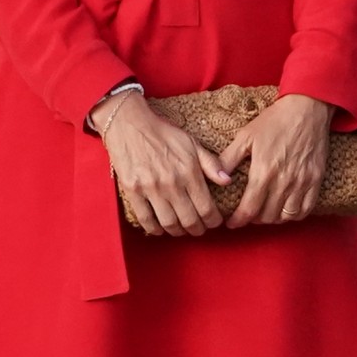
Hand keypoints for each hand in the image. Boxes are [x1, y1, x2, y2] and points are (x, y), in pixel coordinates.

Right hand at [96, 91, 229, 237]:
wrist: (129, 124)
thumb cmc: (162, 133)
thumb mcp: (192, 143)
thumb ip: (211, 163)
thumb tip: (228, 181)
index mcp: (189, 171)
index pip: (206, 208)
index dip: (213, 221)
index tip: (214, 222)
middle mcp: (171, 182)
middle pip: (189, 220)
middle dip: (198, 230)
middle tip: (199, 229)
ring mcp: (151, 188)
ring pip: (169, 223)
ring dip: (178, 232)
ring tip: (181, 230)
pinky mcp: (133, 191)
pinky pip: (145, 219)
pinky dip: (155, 229)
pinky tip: (160, 229)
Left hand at [217, 93, 337, 230]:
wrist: (307, 108)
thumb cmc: (275, 120)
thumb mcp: (246, 135)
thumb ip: (229, 158)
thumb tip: (218, 178)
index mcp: (264, 171)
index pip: (249, 209)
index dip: (238, 221)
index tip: (232, 223)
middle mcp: (284, 181)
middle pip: (267, 216)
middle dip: (253, 220)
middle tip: (247, 214)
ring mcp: (302, 182)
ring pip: (285, 216)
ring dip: (272, 219)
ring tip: (264, 212)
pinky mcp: (316, 180)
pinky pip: (305, 209)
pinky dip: (293, 215)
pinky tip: (285, 210)